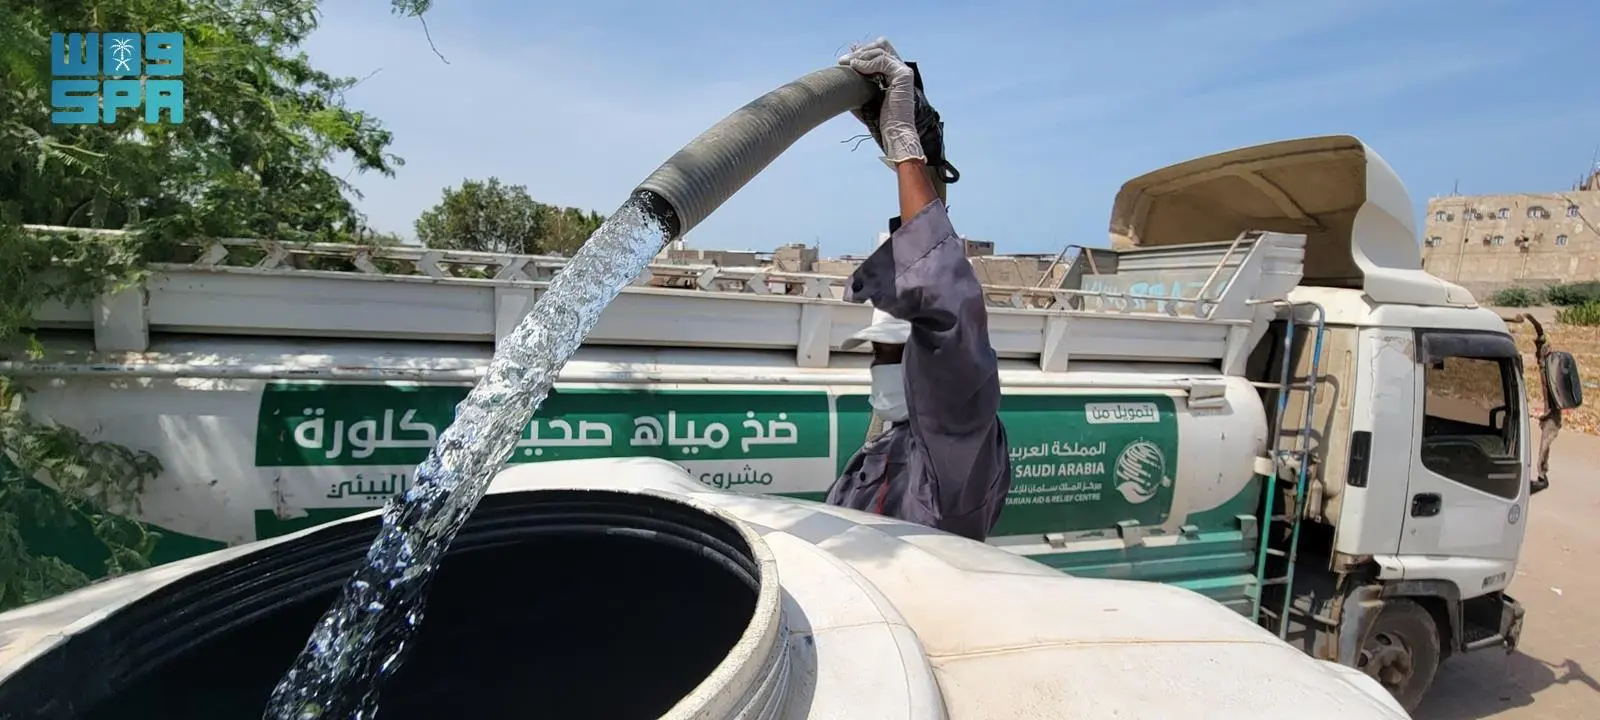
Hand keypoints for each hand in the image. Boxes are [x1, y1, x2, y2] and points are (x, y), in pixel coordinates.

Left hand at [839, 38, 924, 165]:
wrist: (894, 133)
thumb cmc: (880, 121)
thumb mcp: (865, 98)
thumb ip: (857, 85)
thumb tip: (840, 77)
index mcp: (893, 74)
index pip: (879, 51)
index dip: (862, 52)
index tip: (845, 60)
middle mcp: (900, 70)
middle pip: (881, 45)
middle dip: (860, 51)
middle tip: (843, 61)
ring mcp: (903, 72)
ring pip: (880, 50)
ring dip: (860, 55)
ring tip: (846, 63)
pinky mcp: (903, 76)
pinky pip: (882, 61)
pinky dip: (867, 62)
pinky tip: (856, 67)